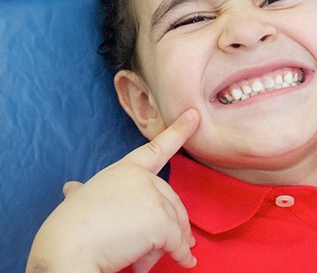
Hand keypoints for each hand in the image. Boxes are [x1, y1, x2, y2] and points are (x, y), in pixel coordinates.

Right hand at [27, 109, 199, 272]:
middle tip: (176, 243)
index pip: (157, 148)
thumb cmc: (69, 228)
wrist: (66, 250)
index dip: (178, 130)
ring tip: (148, 261)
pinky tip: (184, 262)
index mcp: (125, 170)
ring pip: (175, 222)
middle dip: (174, 223)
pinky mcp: (159, 220)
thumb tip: (72, 188)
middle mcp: (142, 178)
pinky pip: (178, 241)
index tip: (194, 115)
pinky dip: (181, 255)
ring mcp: (152, 196)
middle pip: (171, 199)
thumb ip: (83, 192)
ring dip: (169, 244)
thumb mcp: (79, 201)